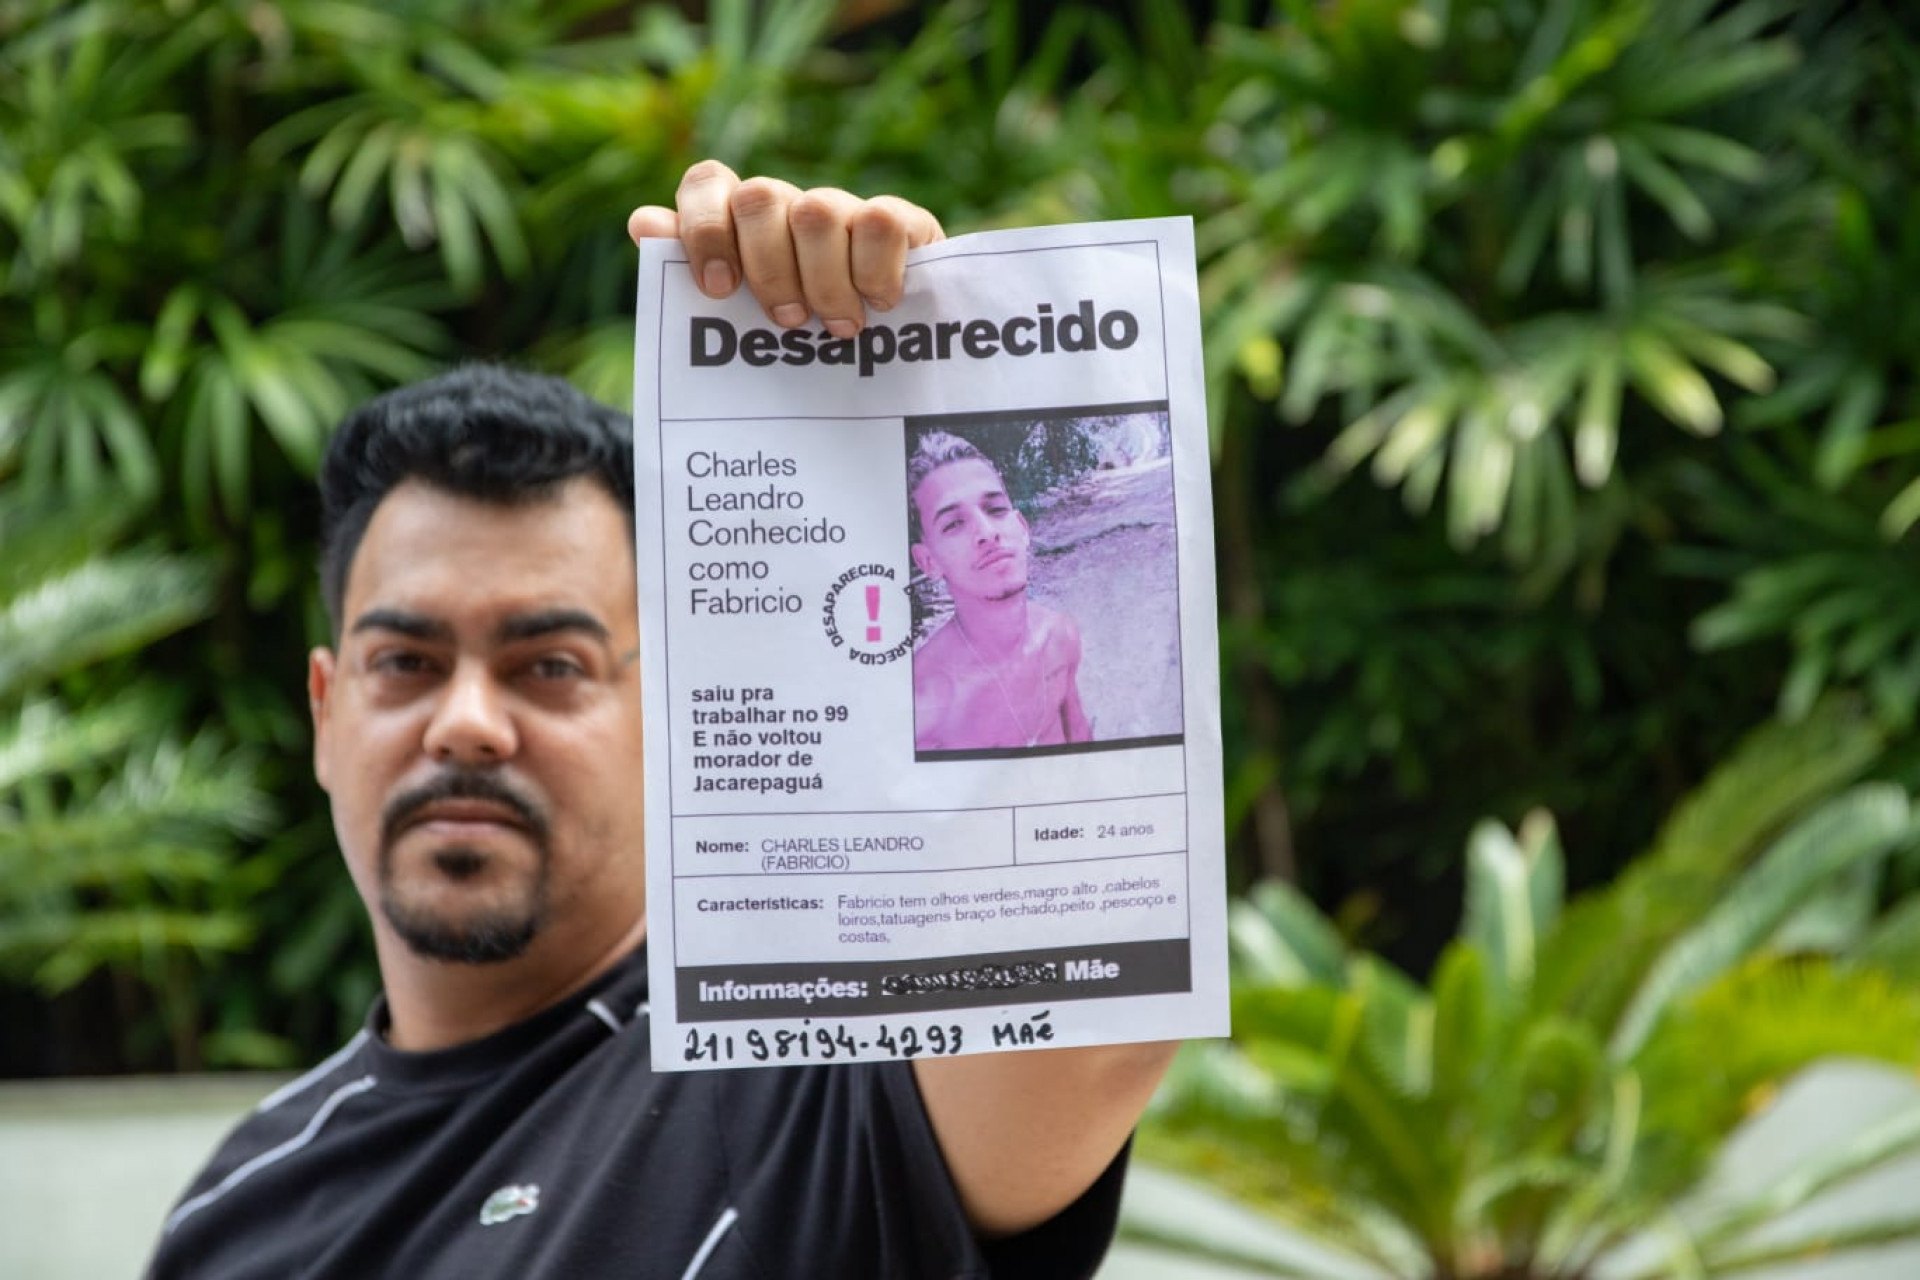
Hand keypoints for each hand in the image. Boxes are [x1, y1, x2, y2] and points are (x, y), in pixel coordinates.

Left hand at [628, 160, 944, 337]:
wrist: (890, 360)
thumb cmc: (800, 344)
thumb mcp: (742, 323)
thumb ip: (689, 277)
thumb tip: (643, 224)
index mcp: (744, 221)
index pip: (709, 181)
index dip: (704, 229)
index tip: (716, 289)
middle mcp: (790, 205)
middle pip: (760, 197)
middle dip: (767, 267)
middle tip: (785, 320)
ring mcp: (844, 210)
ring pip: (817, 210)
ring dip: (823, 280)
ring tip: (837, 326)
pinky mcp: (901, 222)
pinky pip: (881, 223)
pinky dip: (874, 271)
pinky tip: (878, 304)